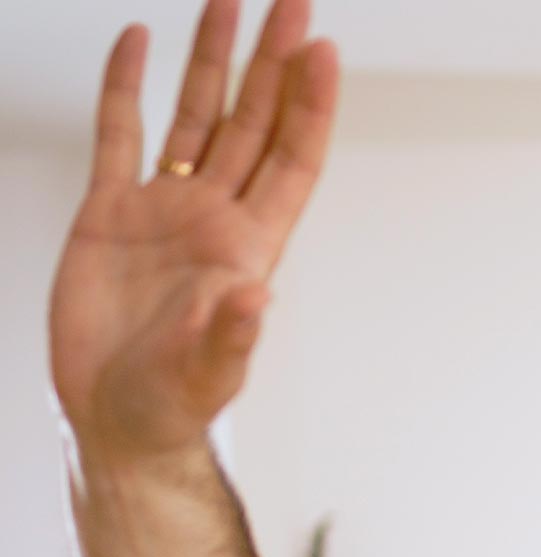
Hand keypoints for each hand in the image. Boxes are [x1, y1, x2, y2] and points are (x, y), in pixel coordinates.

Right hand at [50, 0, 337, 459]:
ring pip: (196, 116)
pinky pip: (120, 132)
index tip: (321, 48)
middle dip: (273, 61)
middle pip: (252, 122)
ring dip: (213, 59)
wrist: (115, 421)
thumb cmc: (170, 409)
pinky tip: (141, 41)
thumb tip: (257, 297)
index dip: (307, 106)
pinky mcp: (110, 212)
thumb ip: (233, 334)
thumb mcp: (207, 373)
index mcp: (246, 247)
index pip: (288, 160)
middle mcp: (212, 218)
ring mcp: (163, 210)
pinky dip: (128, 84)